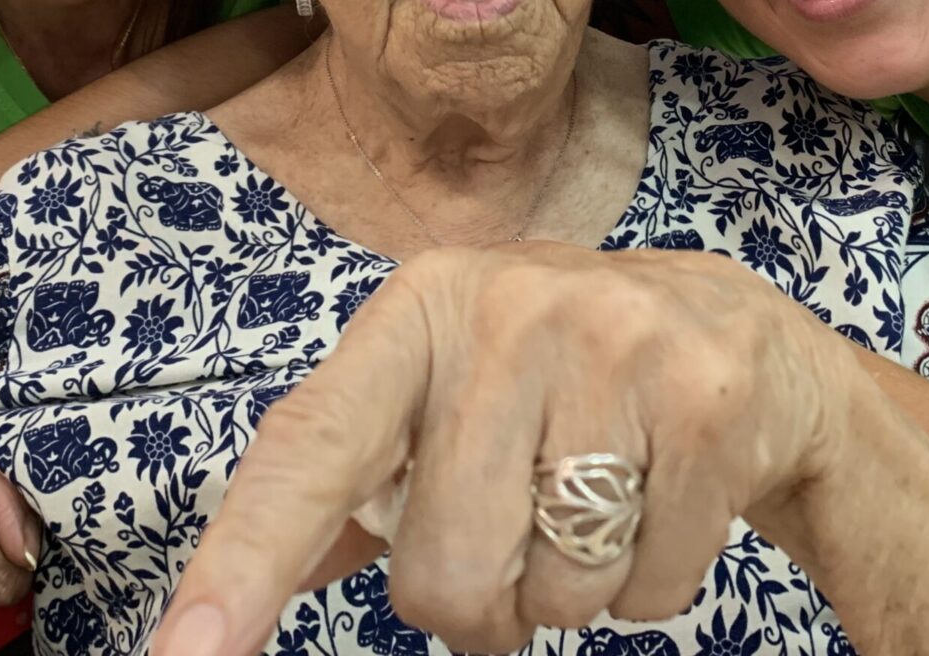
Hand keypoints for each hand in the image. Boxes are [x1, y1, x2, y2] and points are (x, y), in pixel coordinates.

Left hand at [149, 243, 928, 655]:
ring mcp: (618, 346)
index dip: (244, 560)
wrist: (744, 335)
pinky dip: (648, 590)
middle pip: (443, 569)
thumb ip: (354, 477)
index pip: (313, 448)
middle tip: (520, 542)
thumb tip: (229, 589)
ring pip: (552, 593)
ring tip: (599, 502)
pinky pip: (646, 593)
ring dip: (569, 594)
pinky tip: (662, 503)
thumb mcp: (454, 389)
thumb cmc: (563, 375)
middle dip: (480, 604)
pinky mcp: (709, 401)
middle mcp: (511, 308)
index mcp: (423, 307)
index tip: (184, 655)